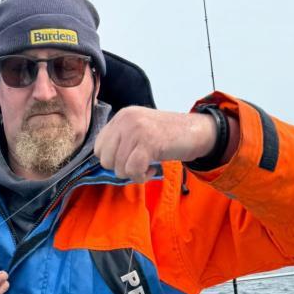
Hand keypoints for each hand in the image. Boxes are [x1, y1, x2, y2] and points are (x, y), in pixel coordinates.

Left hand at [94, 107, 217, 181]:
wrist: (195, 131)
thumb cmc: (167, 136)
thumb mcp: (139, 131)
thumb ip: (121, 142)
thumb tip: (104, 164)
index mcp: (121, 116)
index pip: (98, 147)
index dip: (112, 160)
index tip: (129, 159)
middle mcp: (126, 120)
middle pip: (105, 160)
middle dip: (121, 169)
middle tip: (139, 164)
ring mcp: (136, 130)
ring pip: (119, 168)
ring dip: (134, 174)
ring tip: (148, 166)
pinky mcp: (148, 142)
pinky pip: (133, 170)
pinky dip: (142, 177)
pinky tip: (152, 170)